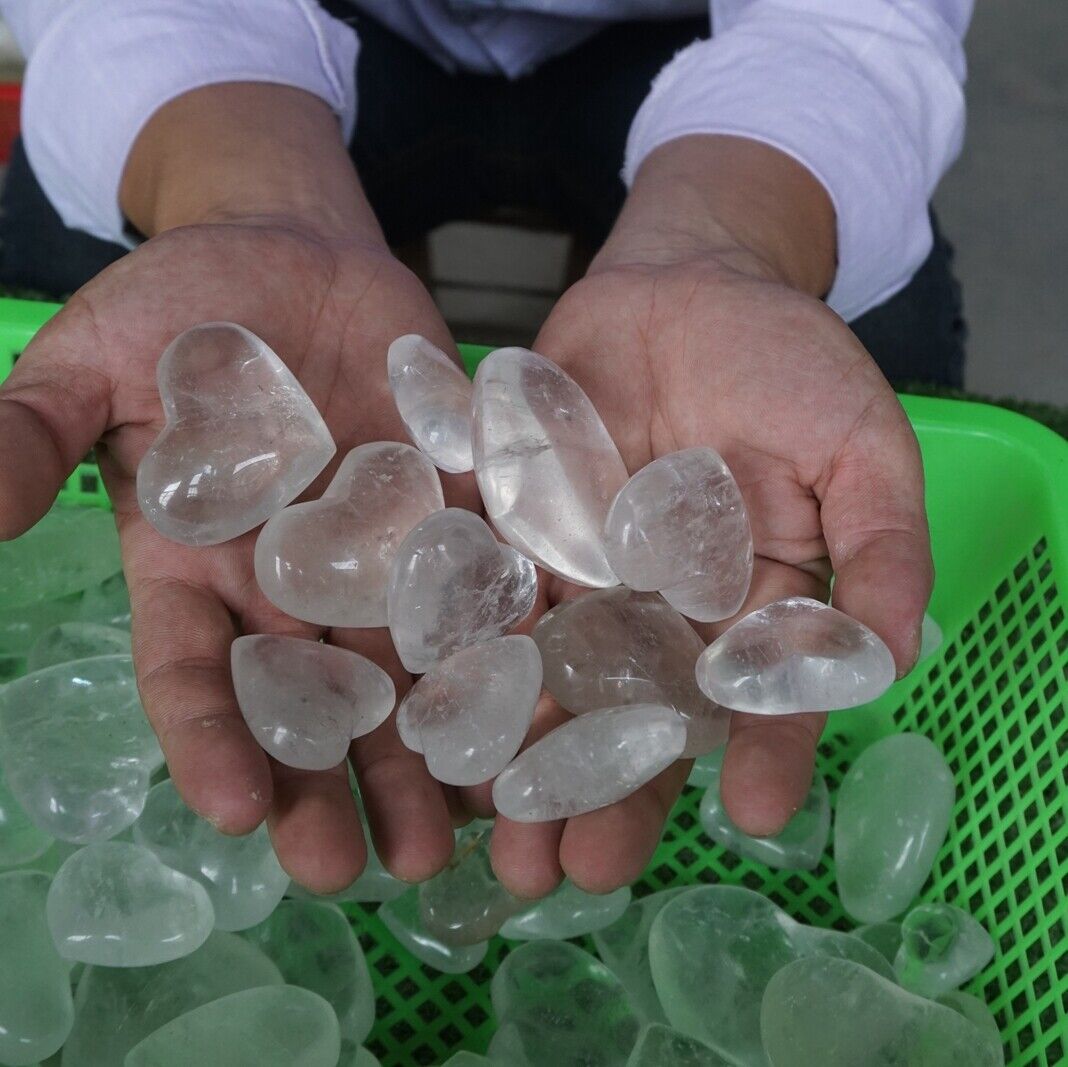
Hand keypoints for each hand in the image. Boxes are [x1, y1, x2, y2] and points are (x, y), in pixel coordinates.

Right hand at [0, 86, 467, 892]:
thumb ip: (33, 431)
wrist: (292, 251)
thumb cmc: (182, 303)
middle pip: (312, 703)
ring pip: (402, 672)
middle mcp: (290, 584)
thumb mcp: (94, 361)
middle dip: (333, 784)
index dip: (211, 741)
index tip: (237, 813)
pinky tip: (534, 716)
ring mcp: (378, 556)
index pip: (197, 672)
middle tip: (360, 870)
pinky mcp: (451, 517)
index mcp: (197, 567)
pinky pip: (483, 588)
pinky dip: (507, 651)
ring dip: (428, 755)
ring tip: (457, 840)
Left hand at [486, 137, 932, 896]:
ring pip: (547, 677)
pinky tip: (431, 711)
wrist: (690, 279)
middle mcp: (657, 610)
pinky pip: (485, 593)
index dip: (761, 750)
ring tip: (491, 833)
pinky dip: (459, 650)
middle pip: (632, 713)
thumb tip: (892, 660)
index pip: (755, 695)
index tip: (751, 814)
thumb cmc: (789, 360)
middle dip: (606, 790)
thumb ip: (883, 546)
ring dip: (518, 753)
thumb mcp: (859, 444)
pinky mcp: (515, 529)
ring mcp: (581, 574)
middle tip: (572, 875)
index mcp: (747, 606)